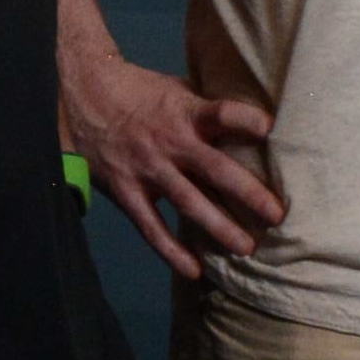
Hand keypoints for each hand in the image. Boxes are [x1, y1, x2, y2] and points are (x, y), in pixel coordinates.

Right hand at [64, 48, 284, 280]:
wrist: (83, 93)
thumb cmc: (140, 91)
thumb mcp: (177, 89)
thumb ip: (207, 108)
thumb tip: (253, 122)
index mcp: (186, 112)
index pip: (222, 113)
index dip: (245, 119)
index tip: (269, 128)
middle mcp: (171, 143)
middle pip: (216, 169)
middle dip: (249, 194)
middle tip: (276, 216)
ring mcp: (148, 169)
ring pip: (189, 203)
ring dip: (219, 227)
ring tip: (246, 248)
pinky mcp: (126, 190)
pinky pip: (151, 226)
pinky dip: (171, 250)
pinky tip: (194, 270)